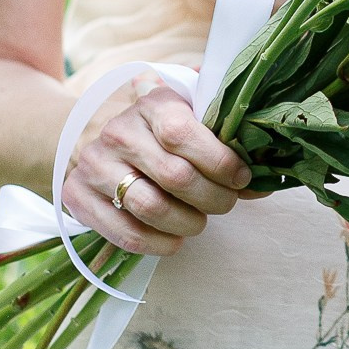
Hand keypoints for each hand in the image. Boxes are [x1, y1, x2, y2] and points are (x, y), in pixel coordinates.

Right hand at [60, 83, 251, 254]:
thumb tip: (268, 175)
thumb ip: (226, 138)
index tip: (241, 177)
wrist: (89, 136)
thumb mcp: (188, 116)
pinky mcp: (79, 197)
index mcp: (151, 103)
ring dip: (188, 223)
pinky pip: (126, 233)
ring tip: (200, 221)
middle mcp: (118, 132)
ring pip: (151, 208)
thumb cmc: (156, 130)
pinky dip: (159, 244)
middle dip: (213, 198)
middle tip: (226, 203)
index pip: (182, 133)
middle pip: (174, 176)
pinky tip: (175, 239)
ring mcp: (94, 165)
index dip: (219, 161)